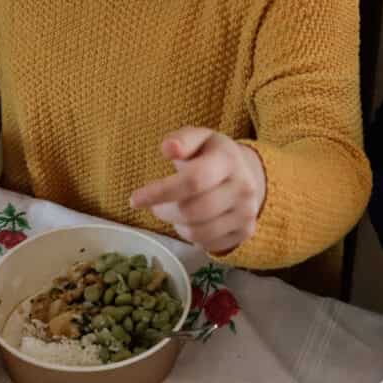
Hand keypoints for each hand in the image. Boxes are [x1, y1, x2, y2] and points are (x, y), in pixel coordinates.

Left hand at [128, 127, 265, 255]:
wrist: (247, 174)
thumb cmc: (211, 155)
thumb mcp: (199, 138)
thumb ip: (182, 139)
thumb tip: (168, 148)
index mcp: (229, 159)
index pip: (193, 180)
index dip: (161, 192)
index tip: (134, 199)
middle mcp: (243, 188)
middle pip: (192, 211)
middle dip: (164, 211)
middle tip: (155, 206)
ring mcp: (247, 213)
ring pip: (198, 233)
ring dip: (176, 224)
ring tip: (174, 211)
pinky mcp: (246, 233)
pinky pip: (207, 244)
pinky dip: (191, 236)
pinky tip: (191, 222)